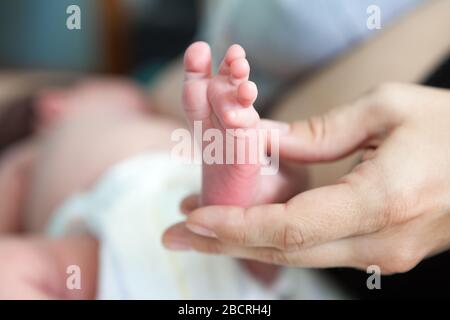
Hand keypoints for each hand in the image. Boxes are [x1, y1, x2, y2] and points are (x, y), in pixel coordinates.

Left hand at [163, 83, 449, 273]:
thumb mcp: (385, 111)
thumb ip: (318, 133)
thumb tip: (264, 142)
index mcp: (382, 201)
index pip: (289, 227)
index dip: (235, 227)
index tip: (192, 220)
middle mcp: (379, 240)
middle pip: (283, 250)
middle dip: (224, 243)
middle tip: (175, 234)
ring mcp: (382, 254)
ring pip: (296, 255)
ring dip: (244, 241)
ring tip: (200, 228)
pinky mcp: (380, 251)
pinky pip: (316, 249)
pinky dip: (275, 238)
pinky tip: (247, 224)